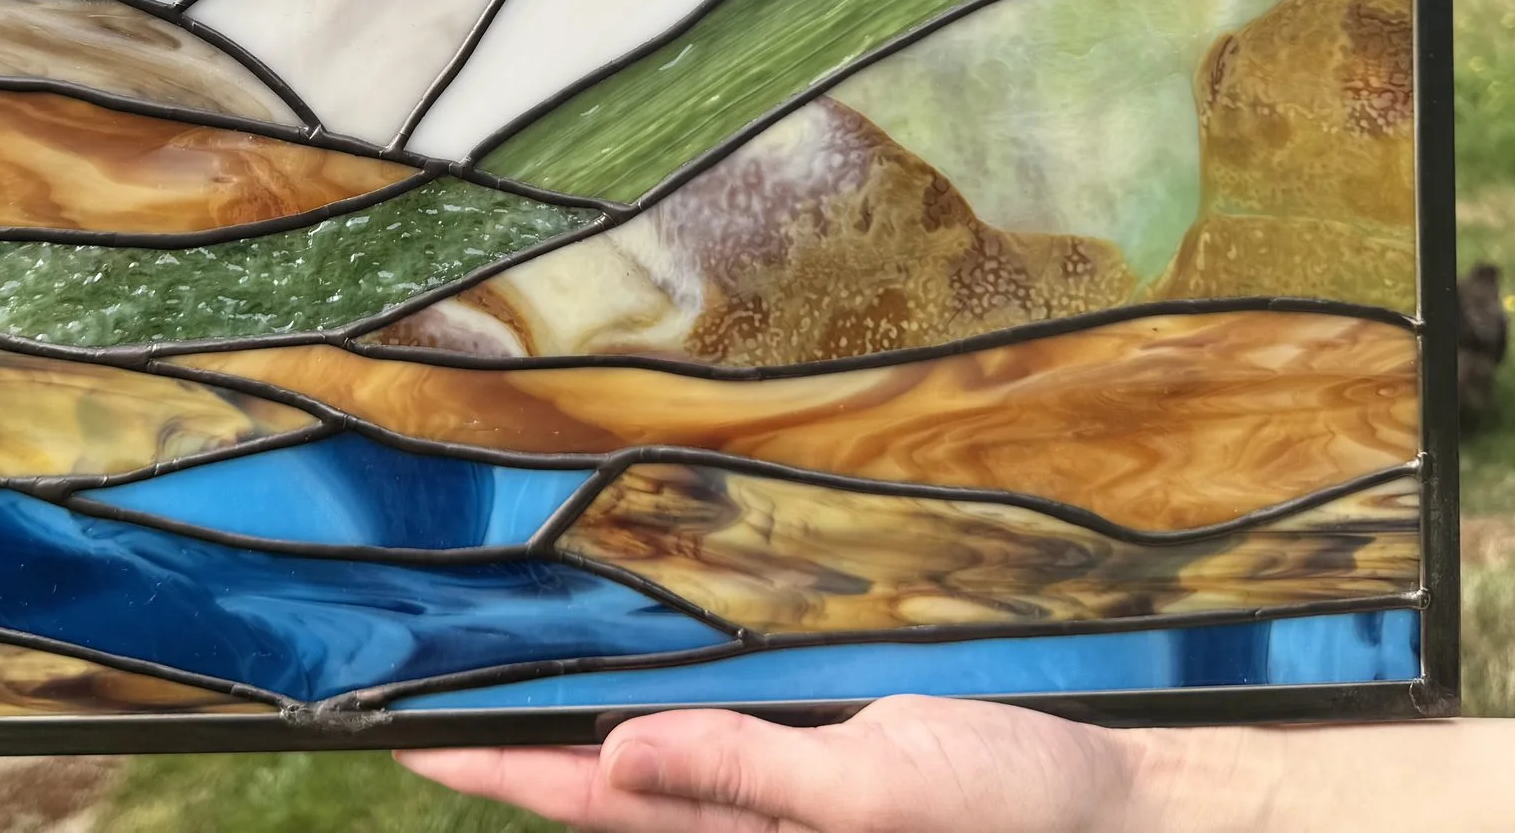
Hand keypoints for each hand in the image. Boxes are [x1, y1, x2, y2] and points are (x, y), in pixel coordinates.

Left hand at [396, 694, 1190, 832]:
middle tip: (422, 703)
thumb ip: (745, 776)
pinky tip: (633, 701)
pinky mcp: (814, 783)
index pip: (584, 802)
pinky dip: (654, 732)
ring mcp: (776, 813)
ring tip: (497, 695)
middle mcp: (742, 830)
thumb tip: (614, 757)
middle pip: (599, 795)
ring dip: (573, 743)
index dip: (492, 768)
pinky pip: (708, 761)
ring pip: (646, 777)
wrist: (1109, 810)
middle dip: (514, 755)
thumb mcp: (872, 786)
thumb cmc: (998, 806)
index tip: (405, 738)